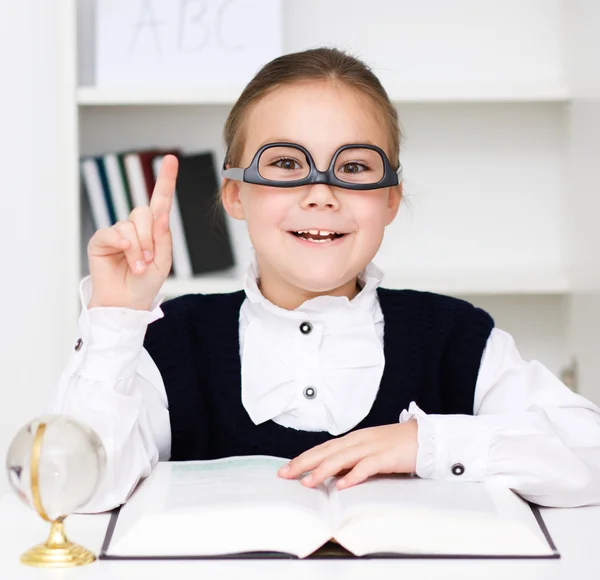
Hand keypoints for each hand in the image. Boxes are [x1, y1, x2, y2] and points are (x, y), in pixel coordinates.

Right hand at [87, 155, 177, 310]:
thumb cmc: (146, 283)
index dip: (166, 180)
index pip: (160, 200)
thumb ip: (163, 238)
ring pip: (130, 226)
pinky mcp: (101, 240)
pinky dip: (122, 244)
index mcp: (153, 230)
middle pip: (143, 213)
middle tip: (148, 260)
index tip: (171, 159)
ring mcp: (117, 232)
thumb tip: (160, 214)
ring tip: (139, 267)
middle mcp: (135, 227)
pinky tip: (125, 254)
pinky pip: (112, 233)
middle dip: (149, 238)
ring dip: (138, 249)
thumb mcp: (163, 260)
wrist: (127, 303)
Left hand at [278, 420, 418, 489]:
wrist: (426, 438)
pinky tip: (342, 485)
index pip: (324, 448)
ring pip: (342, 458)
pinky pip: (367, 466)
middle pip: (326, 451)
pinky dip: (354, 475)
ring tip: (307, 482)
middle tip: (285, 474)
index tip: (287, 468)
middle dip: (304, 463)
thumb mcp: (370, 451)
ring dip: (322, 470)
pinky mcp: (386, 456)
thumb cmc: (398, 446)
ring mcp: (372, 447)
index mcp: (354, 439)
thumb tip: (334, 475)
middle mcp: (359, 440)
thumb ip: (353, 460)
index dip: (304, 457)